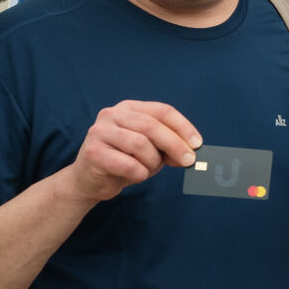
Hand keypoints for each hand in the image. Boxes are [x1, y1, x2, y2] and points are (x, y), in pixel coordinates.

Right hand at [65, 101, 201, 202]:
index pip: (162, 110)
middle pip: (152, 126)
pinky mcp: (92, 152)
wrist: (91, 181)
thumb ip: (170, 148)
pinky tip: (134, 176)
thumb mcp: (153, 151)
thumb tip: (192, 152)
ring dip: (152, 162)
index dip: (183, 127)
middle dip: (175, 145)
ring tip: (148, 169)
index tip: (198, 144)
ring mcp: (99, 132)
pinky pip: (128, 165)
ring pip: (140, 145)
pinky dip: (139, 174)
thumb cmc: (125, 162)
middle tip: (188, 161)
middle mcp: (112, 114)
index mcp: (129, 108)